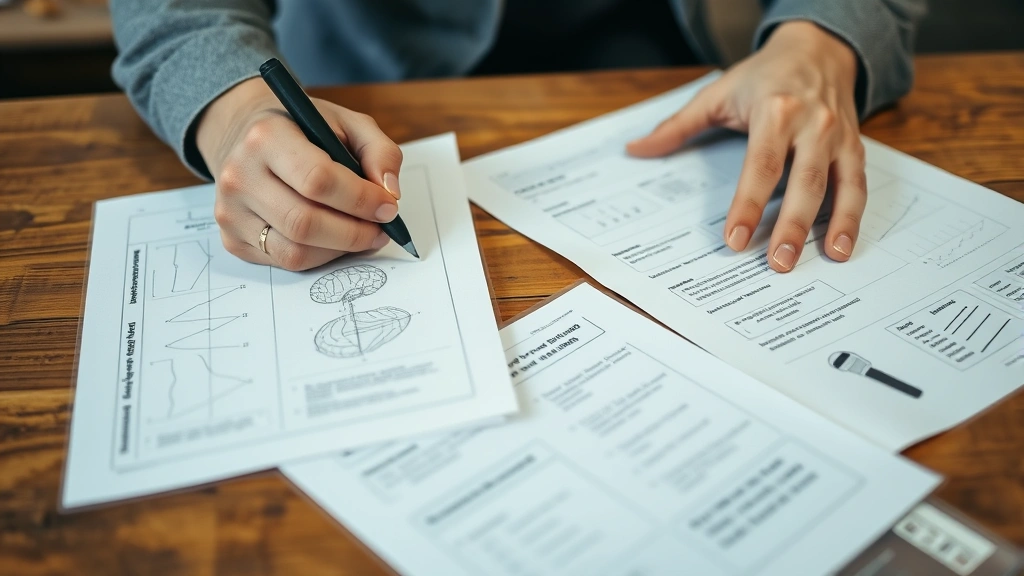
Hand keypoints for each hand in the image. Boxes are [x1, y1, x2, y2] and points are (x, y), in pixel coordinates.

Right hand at [196, 77, 402, 270]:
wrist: (245, 137)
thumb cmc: (302, 131)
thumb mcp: (346, 123)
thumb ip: (379, 151)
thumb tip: (390, 192)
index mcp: (266, 137)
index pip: (318, 180)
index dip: (361, 200)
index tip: (388, 206)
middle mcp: (240, 176)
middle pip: (305, 223)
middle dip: (355, 233)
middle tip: (381, 229)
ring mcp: (231, 212)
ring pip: (296, 251)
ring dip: (340, 250)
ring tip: (362, 235)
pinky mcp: (232, 239)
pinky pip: (285, 262)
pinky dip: (319, 257)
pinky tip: (333, 240)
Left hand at [627, 21, 865, 272]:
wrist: (818, 47)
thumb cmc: (764, 76)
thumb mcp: (717, 93)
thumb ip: (677, 126)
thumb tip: (636, 149)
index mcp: (774, 111)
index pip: (761, 165)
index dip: (748, 204)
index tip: (735, 238)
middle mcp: (813, 123)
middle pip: (803, 181)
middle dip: (791, 225)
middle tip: (778, 263)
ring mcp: (838, 136)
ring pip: (837, 186)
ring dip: (831, 226)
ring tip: (823, 259)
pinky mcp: (854, 146)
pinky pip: (858, 184)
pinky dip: (853, 217)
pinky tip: (842, 245)